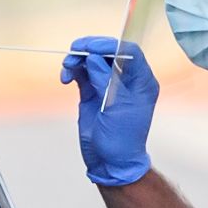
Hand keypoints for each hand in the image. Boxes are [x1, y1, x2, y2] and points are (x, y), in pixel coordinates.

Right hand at [60, 36, 158, 185]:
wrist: (110, 163)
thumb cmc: (122, 140)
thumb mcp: (116, 108)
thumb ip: (105, 80)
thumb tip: (94, 57)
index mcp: (141, 82)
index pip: (129, 53)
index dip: (110, 45)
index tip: (92, 46)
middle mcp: (126, 80)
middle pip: (108, 53)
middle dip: (90, 50)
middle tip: (74, 51)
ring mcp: (108, 85)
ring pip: (93, 61)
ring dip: (78, 60)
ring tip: (67, 67)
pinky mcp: (93, 93)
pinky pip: (82, 74)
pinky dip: (73, 71)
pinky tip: (66, 77)